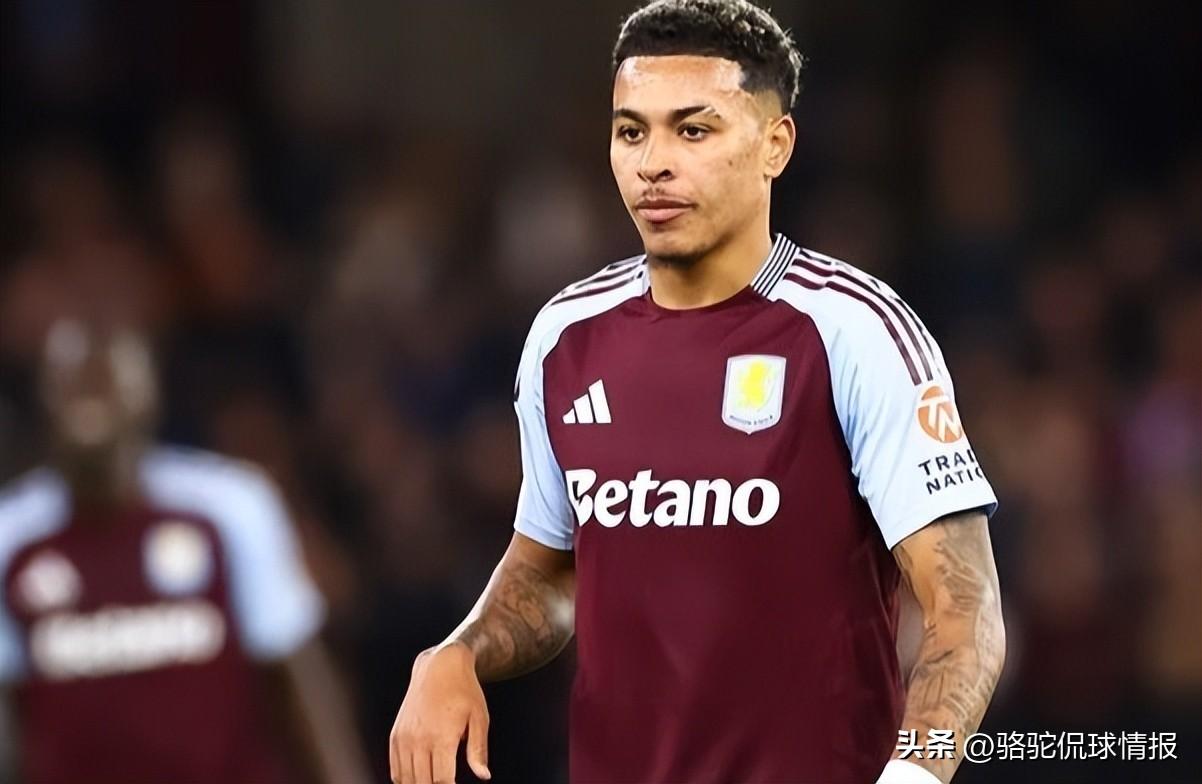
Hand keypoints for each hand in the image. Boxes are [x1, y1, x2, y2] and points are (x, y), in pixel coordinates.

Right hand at [389, 642, 490, 783]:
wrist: (439, 666)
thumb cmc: (465, 691)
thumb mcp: (480, 717)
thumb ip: (479, 750)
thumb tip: (483, 776)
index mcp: (441, 736)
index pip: (442, 781)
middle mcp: (418, 739)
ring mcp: (404, 738)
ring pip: (406, 780)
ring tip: (434, 782)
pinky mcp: (396, 735)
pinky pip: (395, 770)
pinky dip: (405, 780)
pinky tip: (419, 780)